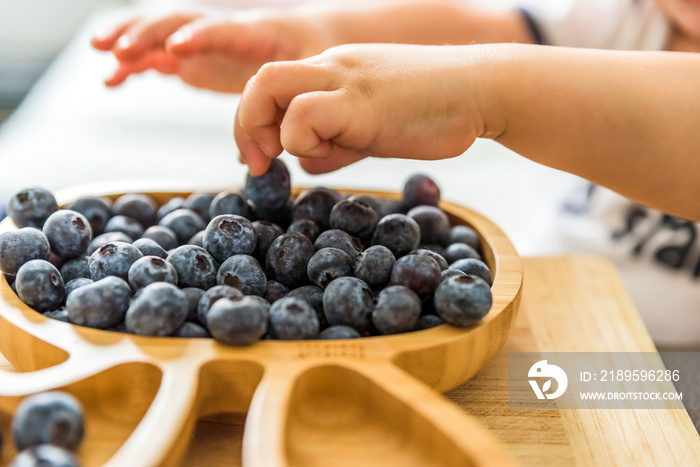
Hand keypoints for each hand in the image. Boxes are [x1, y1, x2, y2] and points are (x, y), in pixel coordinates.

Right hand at [91, 11, 332, 92]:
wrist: (304, 39)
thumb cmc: (307, 57)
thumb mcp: (308, 78)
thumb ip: (285, 109)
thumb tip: (253, 158)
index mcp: (253, 32)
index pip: (223, 31)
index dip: (200, 38)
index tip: (178, 48)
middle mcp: (220, 32)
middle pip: (180, 23)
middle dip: (149, 32)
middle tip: (121, 49)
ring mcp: (202, 43)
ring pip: (161, 34)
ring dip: (131, 38)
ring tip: (101, 49)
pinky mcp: (190, 57)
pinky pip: (157, 57)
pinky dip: (135, 65)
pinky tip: (112, 80)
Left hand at [235, 43, 490, 174]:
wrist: (481, 89)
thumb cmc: (433, 109)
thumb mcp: (373, 127)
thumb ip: (338, 143)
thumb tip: (306, 164)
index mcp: (334, 70)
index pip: (272, 83)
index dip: (254, 121)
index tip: (262, 158)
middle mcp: (332, 67)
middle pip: (260, 78)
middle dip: (246, 124)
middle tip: (257, 162)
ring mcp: (345, 79)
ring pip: (268, 84)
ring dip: (264, 128)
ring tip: (285, 156)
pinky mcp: (361, 100)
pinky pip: (305, 114)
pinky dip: (300, 139)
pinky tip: (330, 152)